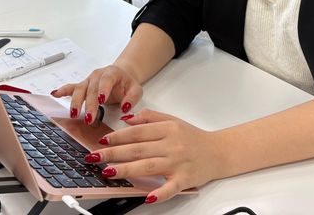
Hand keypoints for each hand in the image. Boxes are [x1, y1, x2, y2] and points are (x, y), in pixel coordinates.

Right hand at [51, 64, 142, 123]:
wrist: (121, 75)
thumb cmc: (127, 84)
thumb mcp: (136, 89)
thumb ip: (132, 98)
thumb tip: (126, 109)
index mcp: (112, 73)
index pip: (106, 80)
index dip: (103, 89)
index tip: (102, 100)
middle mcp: (98, 75)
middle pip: (91, 89)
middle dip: (90, 104)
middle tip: (90, 118)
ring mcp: (88, 80)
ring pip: (79, 89)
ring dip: (76, 102)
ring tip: (74, 114)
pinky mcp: (82, 86)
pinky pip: (71, 87)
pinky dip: (63, 90)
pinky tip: (55, 94)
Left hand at [88, 109, 226, 203]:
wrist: (219, 151)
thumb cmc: (194, 138)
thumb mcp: (173, 120)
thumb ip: (150, 118)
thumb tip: (127, 119)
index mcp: (167, 129)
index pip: (137, 132)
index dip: (118, 136)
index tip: (102, 140)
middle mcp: (171, 145)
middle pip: (138, 149)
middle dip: (113, 153)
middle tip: (95, 157)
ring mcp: (178, 163)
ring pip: (148, 166)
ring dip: (126, 169)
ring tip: (109, 172)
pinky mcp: (184, 179)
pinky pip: (170, 188)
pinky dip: (159, 192)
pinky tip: (147, 196)